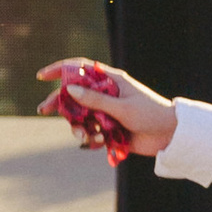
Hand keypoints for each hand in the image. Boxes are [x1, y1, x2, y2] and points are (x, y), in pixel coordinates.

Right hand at [35, 60, 177, 158]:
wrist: (169, 136)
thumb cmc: (150, 115)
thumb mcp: (122, 107)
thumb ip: (96, 100)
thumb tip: (70, 89)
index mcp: (111, 81)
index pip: (80, 69)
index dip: (60, 70)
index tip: (42, 76)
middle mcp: (106, 94)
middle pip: (74, 94)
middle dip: (59, 102)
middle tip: (43, 110)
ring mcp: (106, 112)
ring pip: (81, 116)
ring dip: (77, 126)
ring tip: (83, 136)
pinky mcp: (109, 129)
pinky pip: (91, 132)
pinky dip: (91, 138)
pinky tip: (101, 142)